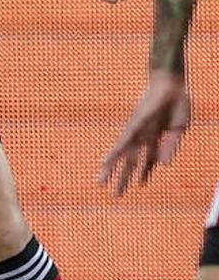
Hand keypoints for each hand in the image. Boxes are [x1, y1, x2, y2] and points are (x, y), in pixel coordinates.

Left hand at [98, 70, 189, 195]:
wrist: (171, 84)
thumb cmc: (176, 103)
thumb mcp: (178, 129)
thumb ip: (170, 146)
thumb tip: (162, 165)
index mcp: (156, 139)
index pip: (147, 160)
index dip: (144, 173)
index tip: (140, 185)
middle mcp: (142, 137)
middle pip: (131, 162)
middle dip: (124, 178)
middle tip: (115, 194)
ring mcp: (136, 131)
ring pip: (121, 155)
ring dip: (111, 170)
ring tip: (101, 184)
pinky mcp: (133, 125)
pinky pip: (121, 141)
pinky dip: (112, 153)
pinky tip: (104, 162)